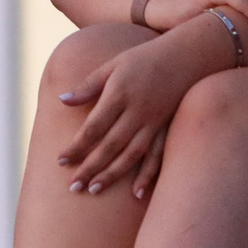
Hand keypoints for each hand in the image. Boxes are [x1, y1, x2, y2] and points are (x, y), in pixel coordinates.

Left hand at [53, 35, 216, 199]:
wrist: (187, 55)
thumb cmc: (144, 58)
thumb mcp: (113, 65)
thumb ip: (88, 86)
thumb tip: (62, 100)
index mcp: (119, 94)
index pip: (93, 127)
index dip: (76, 146)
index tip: (60, 160)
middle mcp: (136, 111)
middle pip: (109, 145)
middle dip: (90, 167)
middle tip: (73, 186)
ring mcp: (154, 122)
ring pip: (131, 155)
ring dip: (112, 174)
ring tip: (94, 190)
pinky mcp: (167, 128)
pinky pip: (157, 155)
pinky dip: (148, 175)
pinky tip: (137, 193)